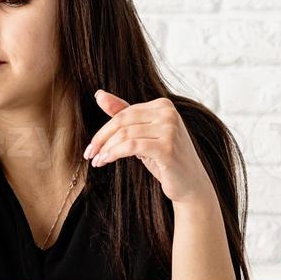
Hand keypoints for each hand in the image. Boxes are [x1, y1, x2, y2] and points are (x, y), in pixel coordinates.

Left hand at [83, 89, 217, 207]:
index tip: (92, 146)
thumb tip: (99, 95)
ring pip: (125, 134)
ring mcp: (170, 130)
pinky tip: (105, 161)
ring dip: (106, 149)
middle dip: (101, 139)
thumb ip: (123, 114)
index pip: (124, 113)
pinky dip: (114, 153)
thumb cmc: (165, 159)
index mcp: (164, 105)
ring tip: (97, 161)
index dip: (104, 130)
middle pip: (122, 122)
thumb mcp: (143, 135)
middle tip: (89, 154)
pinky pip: (131, 146)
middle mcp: (169, 113)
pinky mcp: (167, 148)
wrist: (191, 184)